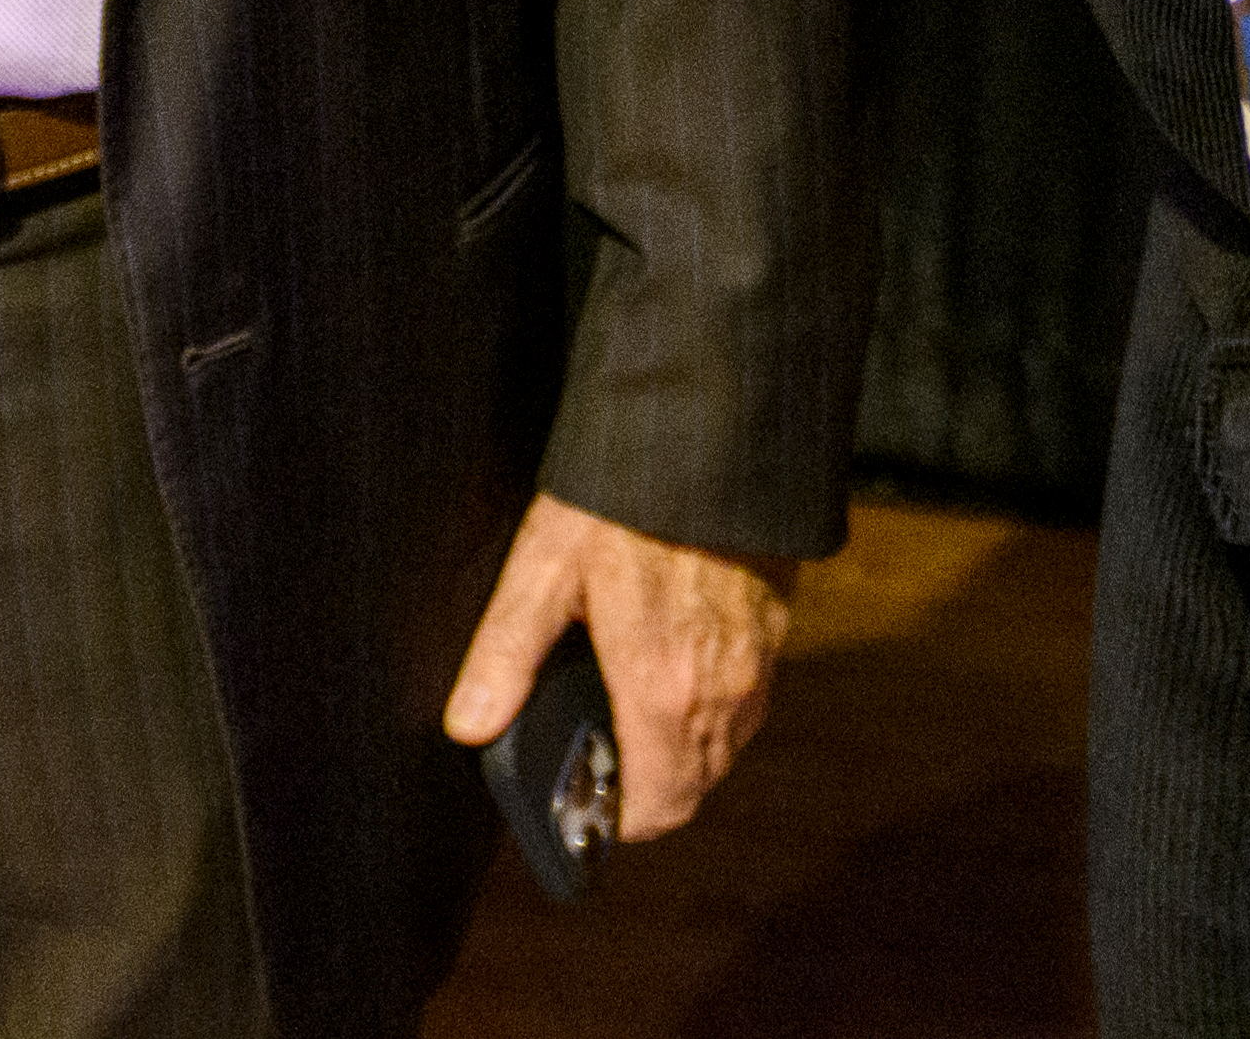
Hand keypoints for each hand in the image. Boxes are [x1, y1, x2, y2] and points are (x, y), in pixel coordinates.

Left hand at [438, 489, 795, 841]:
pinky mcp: (779, 624)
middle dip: (650, 786)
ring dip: (685, 749)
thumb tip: (470, 723)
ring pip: (727, 746)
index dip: (622, 820)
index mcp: (662, 689)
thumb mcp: (545, 567)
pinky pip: (750, 699)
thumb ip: (506, 654)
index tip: (590, 801)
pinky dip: (716, 704)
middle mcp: (724, 689)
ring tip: (633, 705)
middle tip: (601, 751)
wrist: (714, 430)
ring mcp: (759, 659)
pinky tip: (676, 658)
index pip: (659, 808)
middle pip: (695, 787)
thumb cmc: (624, 497)